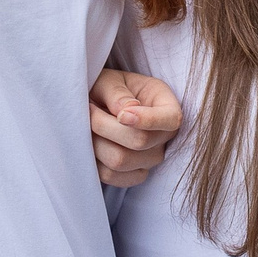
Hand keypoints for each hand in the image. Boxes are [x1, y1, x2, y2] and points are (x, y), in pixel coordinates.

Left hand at [90, 68, 181, 186]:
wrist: (97, 106)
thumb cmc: (107, 89)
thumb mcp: (110, 80)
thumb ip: (117, 92)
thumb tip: (127, 110)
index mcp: (166, 105)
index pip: (171, 120)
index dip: (147, 120)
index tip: (121, 114)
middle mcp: (164, 136)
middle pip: (140, 142)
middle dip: (105, 126)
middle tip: (89, 109)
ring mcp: (151, 158)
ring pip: (120, 161)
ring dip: (95, 142)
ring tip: (86, 126)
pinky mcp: (134, 175)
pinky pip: (112, 176)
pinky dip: (94, 161)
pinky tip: (91, 144)